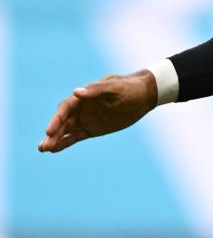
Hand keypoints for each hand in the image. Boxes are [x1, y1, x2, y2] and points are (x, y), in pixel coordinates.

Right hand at [38, 70, 157, 152]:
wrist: (143, 96)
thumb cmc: (129, 88)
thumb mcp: (115, 88)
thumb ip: (96, 90)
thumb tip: (76, 92)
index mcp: (85, 95)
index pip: (65, 108)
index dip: (56, 119)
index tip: (49, 131)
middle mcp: (81, 108)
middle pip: (62, 121)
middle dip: (52, 132)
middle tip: (43, 145)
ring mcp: (85, 119)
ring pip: (66, 130)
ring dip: (55, 139)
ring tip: (43, 149)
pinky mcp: (91, 129)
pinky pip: (75, 137)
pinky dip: (65, 143)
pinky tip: (54, 150)